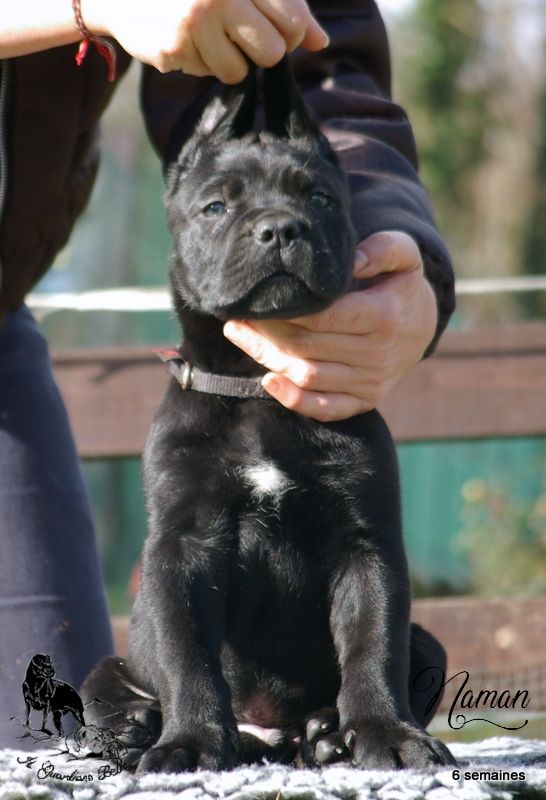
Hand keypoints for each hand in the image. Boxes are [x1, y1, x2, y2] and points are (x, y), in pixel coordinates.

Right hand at [86, 0, 327, 80]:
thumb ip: (284, 6)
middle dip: (261, 52)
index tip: (274, 31)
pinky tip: (183, 36)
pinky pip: (205, 73)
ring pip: (239, 71)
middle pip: (271, 53)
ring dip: (228, 60)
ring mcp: (194, 20)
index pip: (292, 20)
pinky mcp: (172, 46)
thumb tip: (320, 42)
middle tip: (240, 37)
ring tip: (208, 35)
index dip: (290, 35)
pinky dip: (198, 60)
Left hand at [223, 231, 437, 421]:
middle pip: (307, 346)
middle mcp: (377, 354)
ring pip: (308, 375)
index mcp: (383, 316)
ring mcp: (371, 382)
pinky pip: (326, 409)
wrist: (421, 326)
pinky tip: (267, 380)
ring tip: (239, 335)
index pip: (322, 316)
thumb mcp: (404, 255)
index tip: (257, 299)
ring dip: (267, 358)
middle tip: (238, 315)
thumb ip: (381, 248)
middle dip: (265, 331)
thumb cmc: (401, 285)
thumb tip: (352, 261)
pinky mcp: (365, 400)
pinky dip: (295, 401)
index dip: (284, 310)